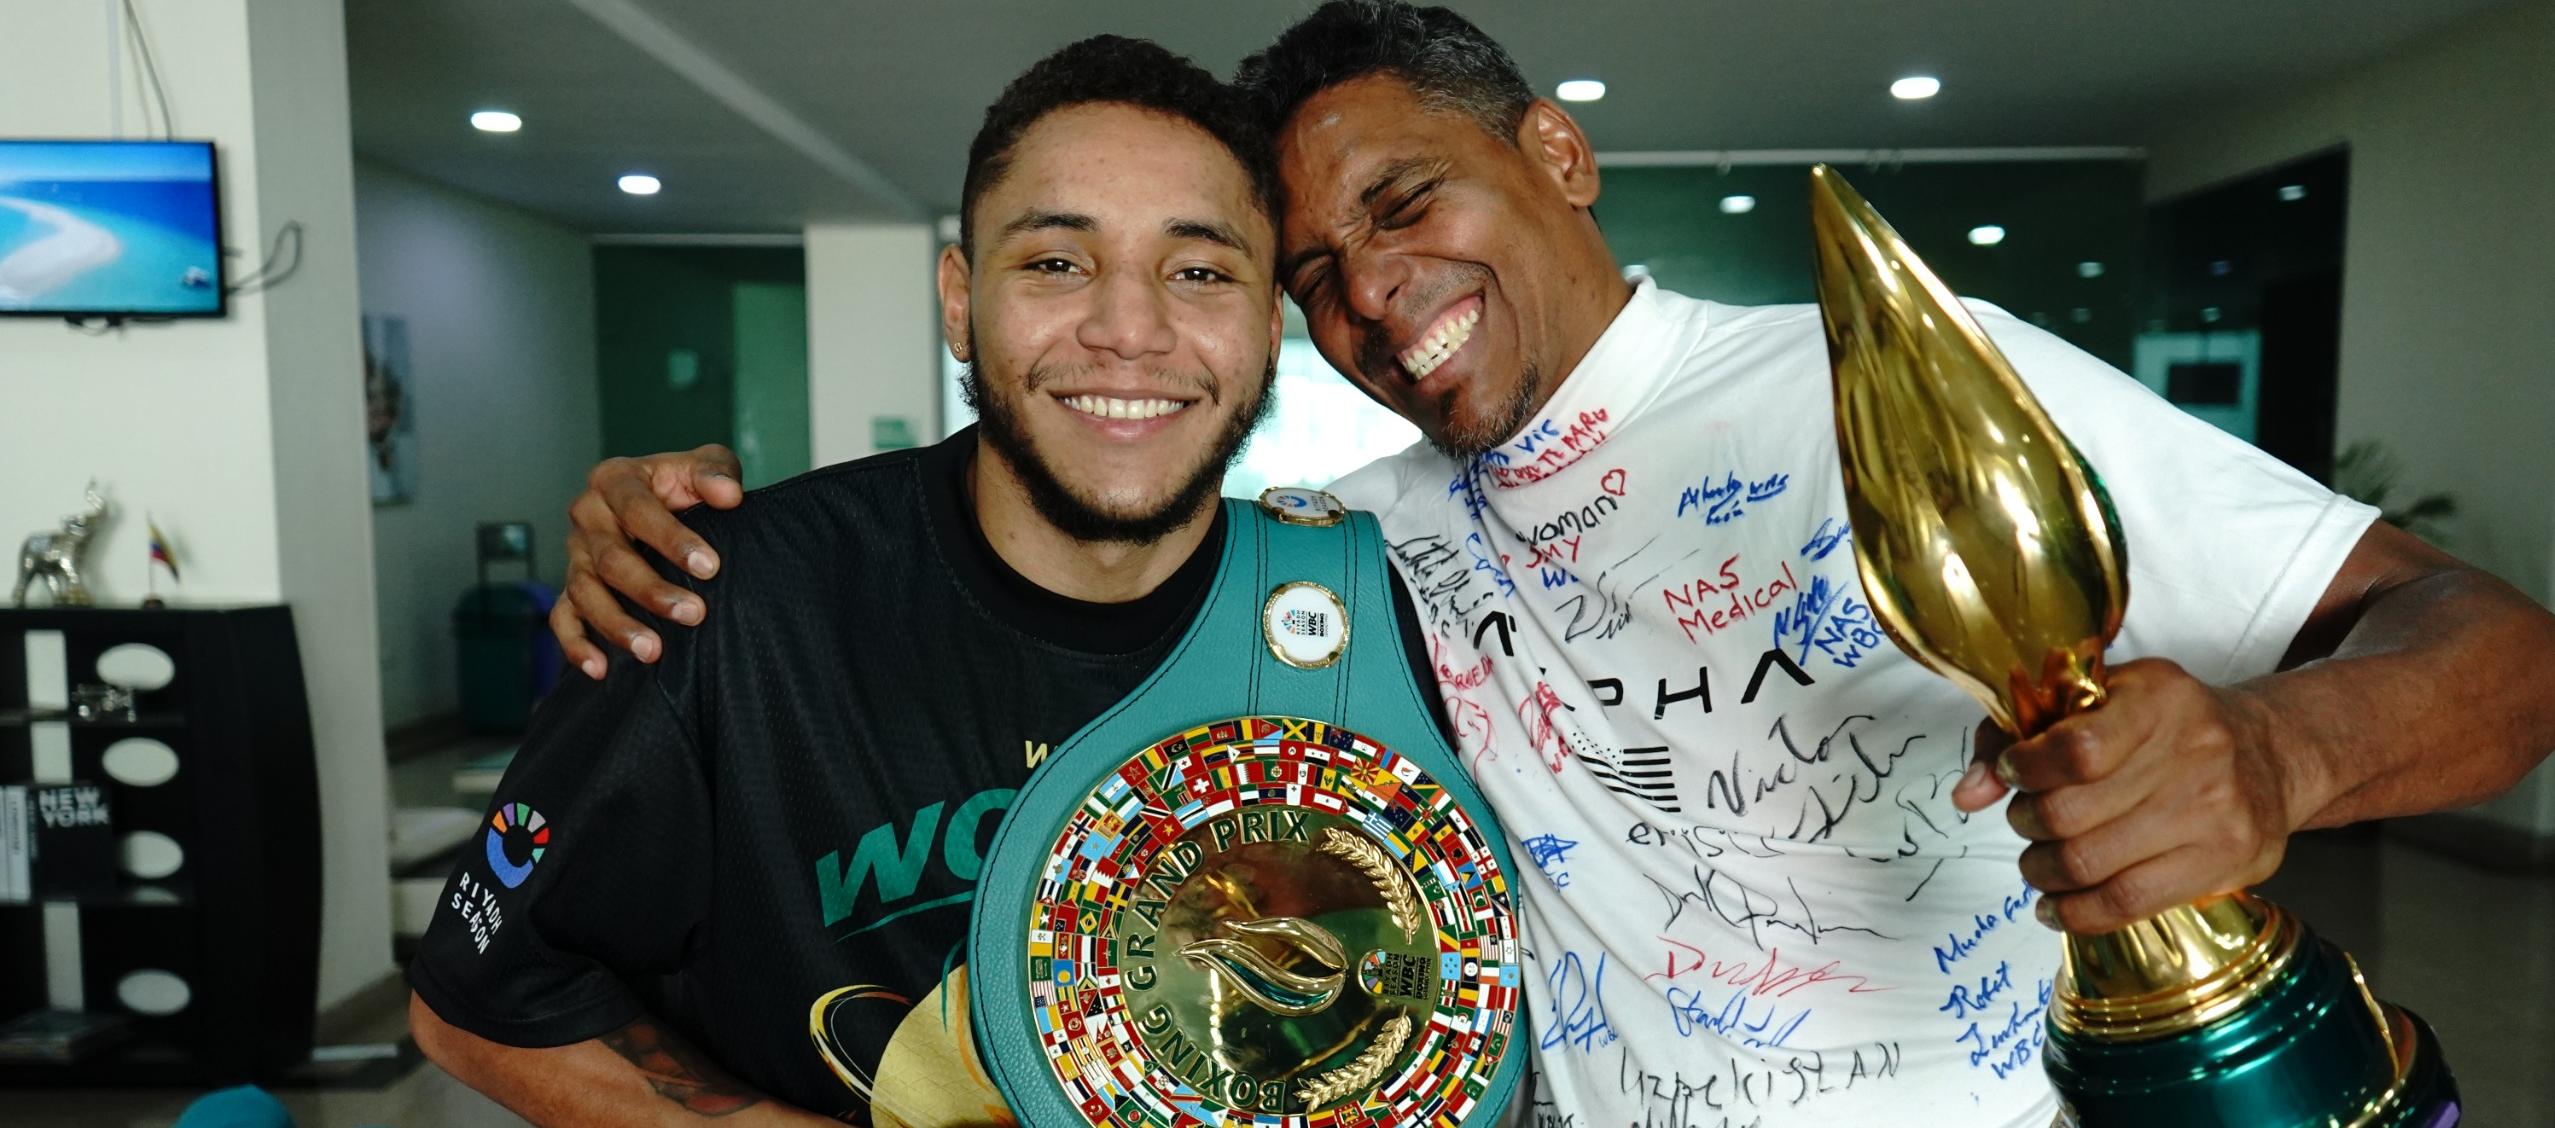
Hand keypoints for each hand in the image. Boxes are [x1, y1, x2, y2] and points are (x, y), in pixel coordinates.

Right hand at [555, 445, 743, 677]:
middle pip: (611, 558)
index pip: (638, 510)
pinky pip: (563, 618)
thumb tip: (729, 494)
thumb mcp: (705, 466)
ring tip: (653, 651)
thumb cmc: (685, 486)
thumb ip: (716, 473)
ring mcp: (576, 554)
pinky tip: (600, 668)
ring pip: (585, 592)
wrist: (667, 504)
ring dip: (617, 624)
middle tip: (694, 613)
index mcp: (614, 479)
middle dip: (652, 590)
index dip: (673, 539)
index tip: (710, 566)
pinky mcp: (571, 586)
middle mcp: (588, 515)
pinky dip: (576, 645)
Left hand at [1948, 658, 2307, 933]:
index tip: (2012, 774)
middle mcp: (2194, 751)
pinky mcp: (2226, 861)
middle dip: (2026, 824)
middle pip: (2069, 814)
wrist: (2270, 755)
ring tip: (2040, 862)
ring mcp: (2215, 811)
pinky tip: (2057, 904)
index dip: (2025, 770)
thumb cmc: (2167, 726)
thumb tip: (1969, 794)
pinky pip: (2127, 903)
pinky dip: (2075, 912)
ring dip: (2042, 870)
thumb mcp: (2100, 699)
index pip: (2075, 749)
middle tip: (2026, 822)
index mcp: (2157, 698)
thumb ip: (2021, 731)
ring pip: (2089, 863)